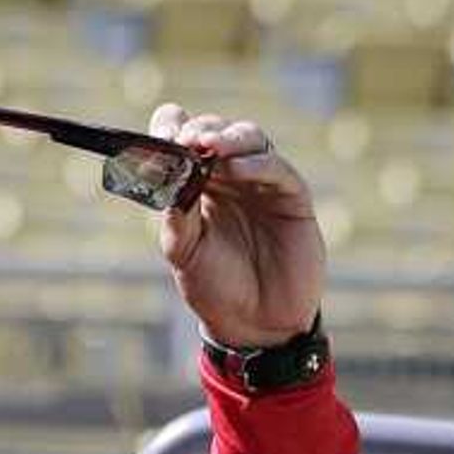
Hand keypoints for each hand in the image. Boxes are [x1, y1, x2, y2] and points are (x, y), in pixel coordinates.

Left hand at [149, 101, 325, 346]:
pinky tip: (238, 169)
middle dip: (199, 131)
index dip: (172, 128)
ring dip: (227, 138)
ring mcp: (262, 183)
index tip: (161, 134)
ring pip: (248, 139)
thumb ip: (175, 217)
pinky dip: (257, 164)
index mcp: (198, 183)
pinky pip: (277, 169)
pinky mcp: (292, 196)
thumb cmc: (216, 286)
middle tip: (185, 140)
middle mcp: (230, 176)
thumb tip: (168, 181)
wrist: (253, 325)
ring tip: (208, 146)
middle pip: (215, 131)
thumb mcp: (183, 253)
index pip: (184, 138)